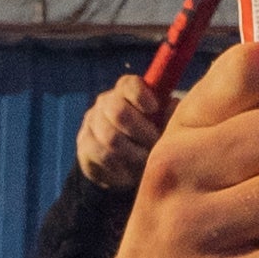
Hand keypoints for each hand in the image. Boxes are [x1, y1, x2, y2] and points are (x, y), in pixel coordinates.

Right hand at [73, 72, 171, 192]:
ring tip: (146, 161)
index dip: (141, 95)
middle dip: (141, 131)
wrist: (120, 165)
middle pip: (118, 111)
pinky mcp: (84, 145)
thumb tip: (174, 105)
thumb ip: (168, 115)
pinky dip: (120, 166)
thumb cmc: (146, 137)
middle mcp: (106, 102)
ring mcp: (92, 123)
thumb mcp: (160, 125)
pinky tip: (130, 173)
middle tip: (155, 145)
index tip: (154, 108)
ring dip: (133, 153)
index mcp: (125, 91)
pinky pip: (103, 156)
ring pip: (111, 137)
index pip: (128, 84)